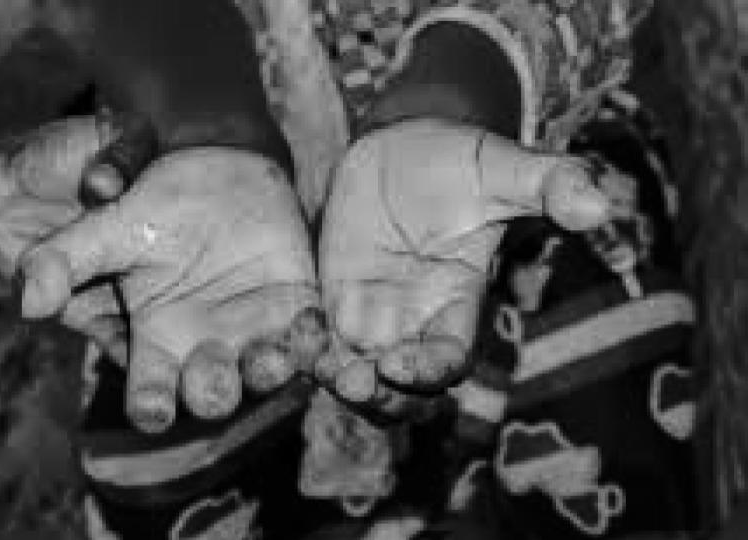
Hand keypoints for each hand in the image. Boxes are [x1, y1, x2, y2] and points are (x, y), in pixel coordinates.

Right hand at [0, 124, 322, 432]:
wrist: (210, 163)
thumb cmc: (148, 202)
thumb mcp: (103, 228)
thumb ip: (64, 260)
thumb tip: (29, 304)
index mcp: (156, 340)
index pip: (152, 392)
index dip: (154, 406)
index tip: (156, 408)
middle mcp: (206, 345)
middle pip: (211, 391)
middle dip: (215, 392)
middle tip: (215, 372)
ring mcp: (253, 327)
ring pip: (264, 370)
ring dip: (271, 372)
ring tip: (273, 356)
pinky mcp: (294, 304)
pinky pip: (308, 335)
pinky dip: (314, 339)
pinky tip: (313, 329)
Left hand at [319, 118, 609, 403]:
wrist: (402, 141)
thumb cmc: (459, 159)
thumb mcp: (503, 168)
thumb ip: (548, 186)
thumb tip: (601, 205)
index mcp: (456, 304)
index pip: (447, 360)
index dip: (427, 373)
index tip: (399, 365)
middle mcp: (412, 320)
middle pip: (399, 388)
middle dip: (379, 397)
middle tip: (352, 382)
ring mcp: (369, 312)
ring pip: (355, 374)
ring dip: (336, 381)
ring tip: (315, 364)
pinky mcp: (331, 297)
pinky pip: (316, 340)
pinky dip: (303, 348)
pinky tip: (290, 335)